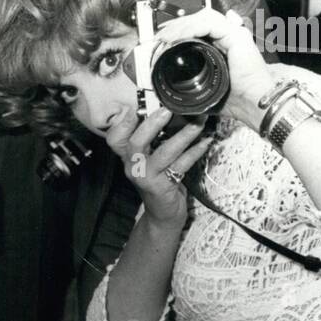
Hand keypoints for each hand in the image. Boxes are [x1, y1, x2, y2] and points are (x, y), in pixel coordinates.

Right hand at [106, 106, 213, 228]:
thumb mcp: (149, 159)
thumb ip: (152, 139)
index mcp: (127, 156)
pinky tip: (206, 142)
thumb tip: (170, 111)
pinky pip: (181, 165)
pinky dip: (195, 152)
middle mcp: (132, 166)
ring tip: (198, 123)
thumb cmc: (159, 181)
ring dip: (183, 136)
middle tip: (169, 109)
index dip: (122, 123)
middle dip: (152, 124)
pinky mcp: (161, 187)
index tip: (136, 107)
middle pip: (135, 142)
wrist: (162, 213)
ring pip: (164, 153)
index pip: (114, 138)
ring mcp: (145, 178)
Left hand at [147, 7, 274, 131]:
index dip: (180, 28)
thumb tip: (170, 90)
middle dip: (178, 24)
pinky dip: (192, 28)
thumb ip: (189, 86)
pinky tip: (177, 37)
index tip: (162, 37)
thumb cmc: (233, 99)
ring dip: (182, 25)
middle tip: (160, 35)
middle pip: (200, 18)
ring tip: (166, 36)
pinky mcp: (237, 36)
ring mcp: (234, 34)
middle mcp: (229, 36)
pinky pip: (210, 24)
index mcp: (222, 45)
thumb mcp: (203, 90)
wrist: (252, 103)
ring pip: (204, 17)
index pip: (199, 27)